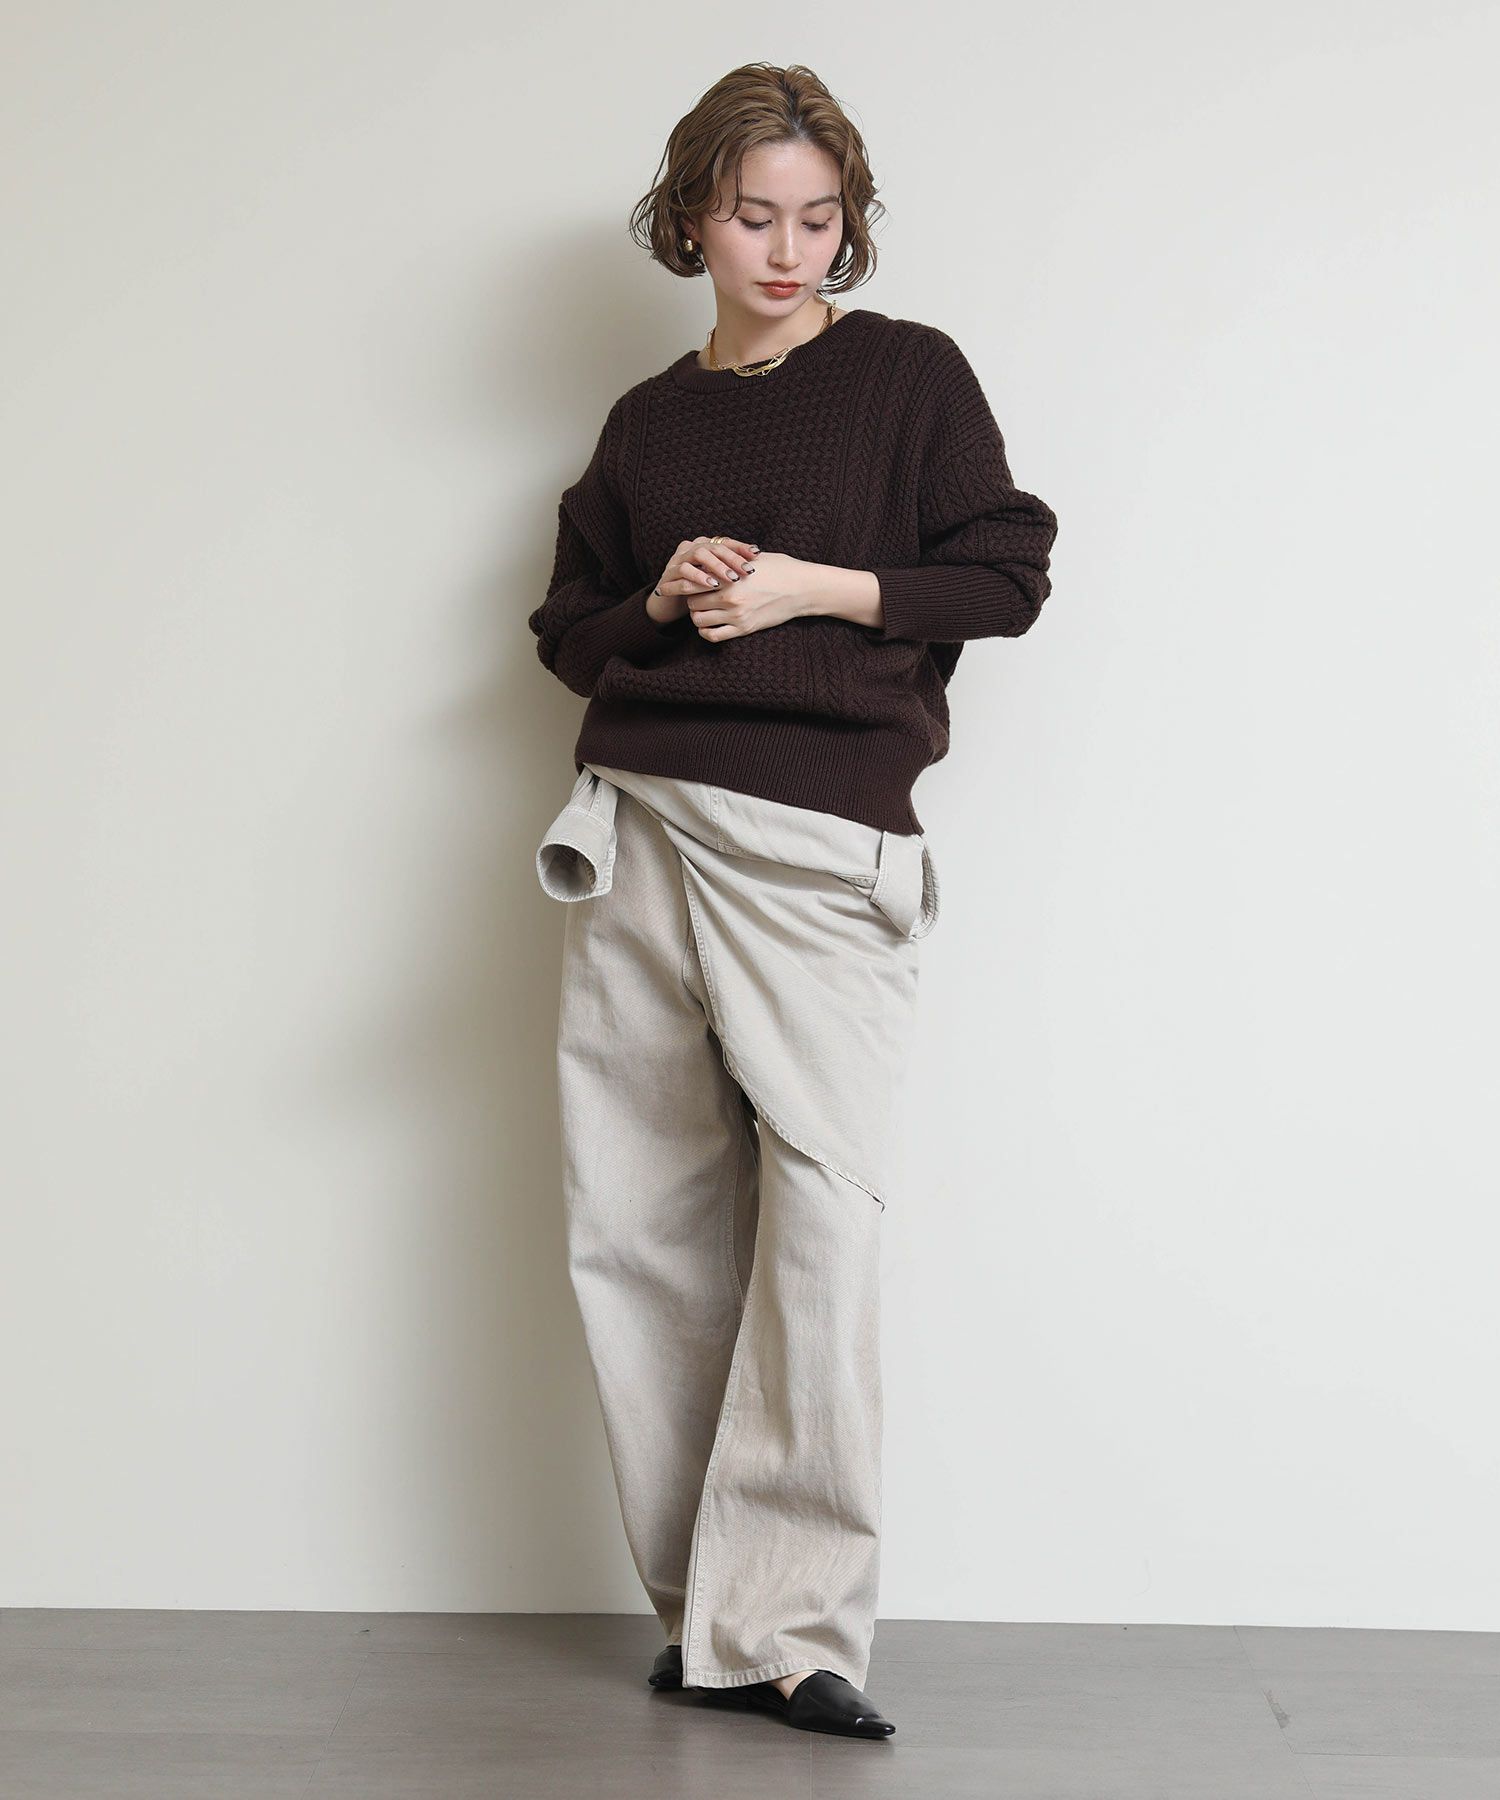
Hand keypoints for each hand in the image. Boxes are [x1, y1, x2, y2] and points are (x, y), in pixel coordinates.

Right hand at [648, 535, 757, 624]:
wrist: (669, 604)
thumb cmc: (698, 591)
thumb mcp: (717, 580)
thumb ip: (732, 570)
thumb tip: (759, 564)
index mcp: (702, 546)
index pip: (724, 542)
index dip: (740, 547)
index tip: (757, 555)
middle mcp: (689, 549)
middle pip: (712, 547)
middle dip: (731, 559)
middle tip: (747, 571)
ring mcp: (676, 561)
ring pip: (697, 556)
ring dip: (715, 567)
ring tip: (731, 579)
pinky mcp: (667, 575)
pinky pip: (683, 573)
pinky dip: (698, 578)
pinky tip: (711, 586)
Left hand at [685, 550, 809, 640]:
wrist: (802, 589)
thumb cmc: (781, 569)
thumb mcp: (754, 559)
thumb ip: (732, 559)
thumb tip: (715, 555)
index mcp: (730, 576)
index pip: (695, 580)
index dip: (691, 581)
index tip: (694, 581)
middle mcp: (730, 597)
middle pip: (693, 601)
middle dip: (692, 599)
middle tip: (697, 596)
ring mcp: (736, 615)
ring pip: (699, 620)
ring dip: (698, 616)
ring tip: (704, 610)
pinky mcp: (744, 629)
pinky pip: (713, 636)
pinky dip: (706, 632)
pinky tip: (710, 625)